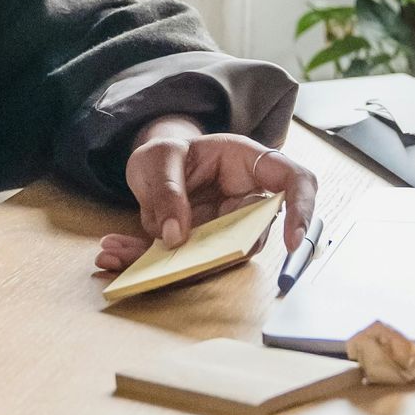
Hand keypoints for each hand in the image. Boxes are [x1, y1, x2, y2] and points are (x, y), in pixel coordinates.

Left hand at [93, 122, 317, 274]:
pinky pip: (181, 263)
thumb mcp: (160, 156)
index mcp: (249, 163)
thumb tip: (176, 236)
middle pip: (253, 234)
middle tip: (169, 259)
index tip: (292, 242)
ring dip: (166, 264)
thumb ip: (168, 190)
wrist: (154, 163)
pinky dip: (143, 263)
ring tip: (114, 252)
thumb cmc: (168, 151)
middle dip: (213, 254)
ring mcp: (225, 228)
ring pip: (212, 257)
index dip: (302, 210)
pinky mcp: (200, 248)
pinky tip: (112, 253)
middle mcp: (244, 200)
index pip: (294, 181)